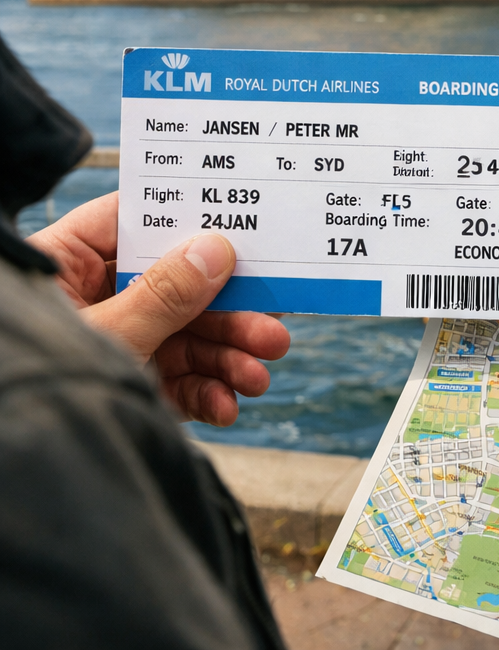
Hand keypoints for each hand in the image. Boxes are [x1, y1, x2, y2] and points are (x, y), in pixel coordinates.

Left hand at [27, 192, 289, 426]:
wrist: (16, 479)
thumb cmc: (33, 387)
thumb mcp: (106, 333)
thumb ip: (162, 294)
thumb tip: (216, 250)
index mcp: (69, 266)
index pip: (132, 224)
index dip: (185, 221)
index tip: (240, 226)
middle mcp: (97, 299)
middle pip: (178, 289)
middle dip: (230, 317)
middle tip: (271, 330)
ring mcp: (119, 343)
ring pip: (188, 339)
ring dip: (228, 359)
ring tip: (256, 377)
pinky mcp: (132, 385)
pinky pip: (179, 382)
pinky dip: (207, 394)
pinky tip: (226, 405)